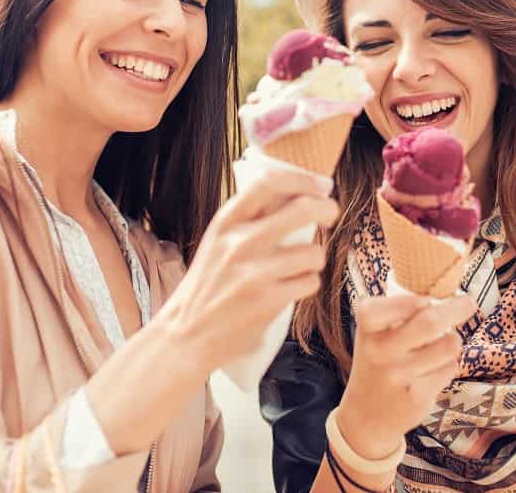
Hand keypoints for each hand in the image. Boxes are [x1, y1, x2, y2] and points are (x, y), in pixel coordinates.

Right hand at [157, 167, 338, 370]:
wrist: (185, 336)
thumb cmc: (206, 288)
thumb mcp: (218, 243)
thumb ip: (249, 221)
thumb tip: (296, 196)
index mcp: (225, 223)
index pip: (269, 183)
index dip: (301, 179)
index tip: (319, 185)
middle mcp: (239, 243)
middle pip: (302, 209)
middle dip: (326, 208)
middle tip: (330, 214)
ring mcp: (255, 272)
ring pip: (313, 251)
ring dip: (315, 258)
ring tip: (302, 266)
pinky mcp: (268, 301)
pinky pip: (310, 282)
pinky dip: (308, 285)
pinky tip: (293, 288)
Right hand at [335, 293, 475, 459]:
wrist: (366, 414)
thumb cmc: (378, 360)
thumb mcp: (374, 334)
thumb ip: (397, 311)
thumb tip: (444, 293)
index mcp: (367, 330)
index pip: (389, 305)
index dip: (411, 301)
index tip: (425, 299)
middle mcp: (380, 352)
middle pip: (429, 322)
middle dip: (456, 308)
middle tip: (468, 302)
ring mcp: (399, 376)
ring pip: (448, 345)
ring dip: (453, 341)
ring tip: (441, 344)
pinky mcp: (418, 397)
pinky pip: (449, 368)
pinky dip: (448, 364)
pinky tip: (432, 370)